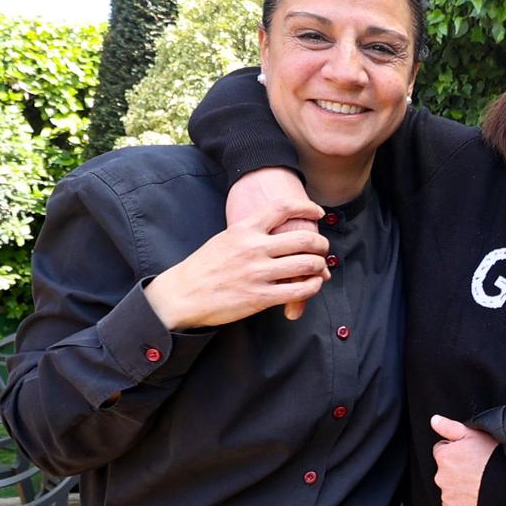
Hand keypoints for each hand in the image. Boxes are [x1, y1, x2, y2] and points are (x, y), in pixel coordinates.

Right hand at [144, 203, 330, 330]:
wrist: (182, 295)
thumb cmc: (204, 266)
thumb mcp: (226, 238)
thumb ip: (251, 232)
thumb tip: (278, 229)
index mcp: (244, 229)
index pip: (283, 208)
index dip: (307, 208)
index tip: (318, 212)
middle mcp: (253, 248)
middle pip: (304, 238)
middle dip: (321, 243)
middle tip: (323, 248)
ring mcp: (258, 273)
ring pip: (307, 265)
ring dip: (319, 266)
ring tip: (319, 267)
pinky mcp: (260, 297)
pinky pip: (299, 290)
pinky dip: (312, 287)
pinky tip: (312, 285)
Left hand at [430, 414, 496, 505]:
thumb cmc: (494, 458)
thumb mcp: (474, 434)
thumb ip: (449, 427)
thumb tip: (434, 420)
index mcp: (444, 456)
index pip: (442, 450)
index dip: (457, 451)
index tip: (470, 455)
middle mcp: (440, 476)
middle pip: (445, 471)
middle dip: (457, 470)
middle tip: (477, 470)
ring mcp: (446, 495)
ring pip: (449, 488)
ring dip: (459, 486)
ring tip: (480, 483)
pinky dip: (462, 503)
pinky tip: (476, 497)